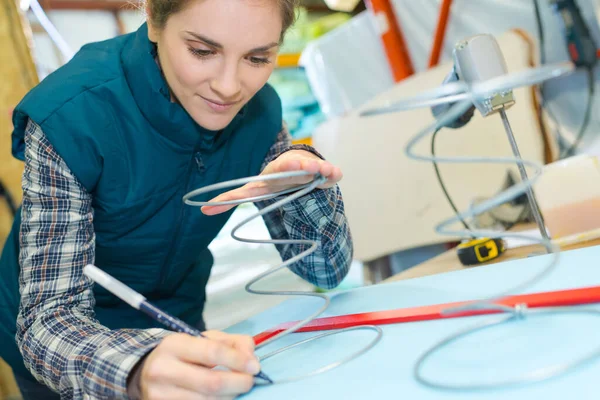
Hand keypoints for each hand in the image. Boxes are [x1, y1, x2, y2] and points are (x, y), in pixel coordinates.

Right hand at [131, 331, 259, 399]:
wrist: (147, 373)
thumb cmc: (184, 354)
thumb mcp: (204, 339)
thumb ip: (232, 343)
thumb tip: (251, 359)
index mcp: (174, 345)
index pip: (212, 352)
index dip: (238, 361)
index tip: (255, 366)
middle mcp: (163, 370)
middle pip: (211, 383)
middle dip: (238, 383)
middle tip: (250, 381)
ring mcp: (160, 395)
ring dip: (230, 397)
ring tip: (236, 389)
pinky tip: (224, 397)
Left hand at [202, 150, 342, 215]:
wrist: (298, 166)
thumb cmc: (273, 180)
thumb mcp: (252, 189)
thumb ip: (230, 198)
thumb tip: (204, 210)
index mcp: (274, 171)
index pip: (275, 171)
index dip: (282, 170)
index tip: (288, 166)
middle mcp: (292, 167)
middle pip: (296, 166)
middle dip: (302, 166)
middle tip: (310, 167)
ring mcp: (308, 168)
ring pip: (314, 168)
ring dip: (321, 169)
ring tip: (327, 172)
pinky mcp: (322, 173)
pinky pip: (328, 173)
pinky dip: (332, 173)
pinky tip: (337, 175)